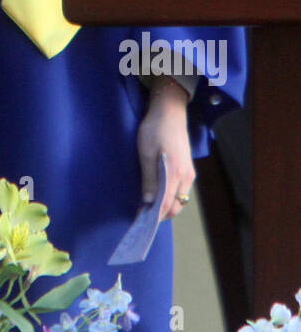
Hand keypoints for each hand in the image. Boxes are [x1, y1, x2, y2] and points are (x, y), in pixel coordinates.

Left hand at [136, 78, 194, 219]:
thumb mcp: (146, 153)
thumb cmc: (155, 130)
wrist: (170, 112)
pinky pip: (181, 190)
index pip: (167, 204)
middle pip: (176, 205)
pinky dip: (171, 196)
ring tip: (148, 204)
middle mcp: (186, 177)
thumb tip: (148, 202)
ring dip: (166, 205)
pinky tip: (158, 192)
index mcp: (175, 174)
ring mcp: (189, 173)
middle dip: (161, 213)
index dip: (154, 215)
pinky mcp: (188, 169)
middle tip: (143, 213)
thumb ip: (148, 179)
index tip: (141, 219)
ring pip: (180, 199)